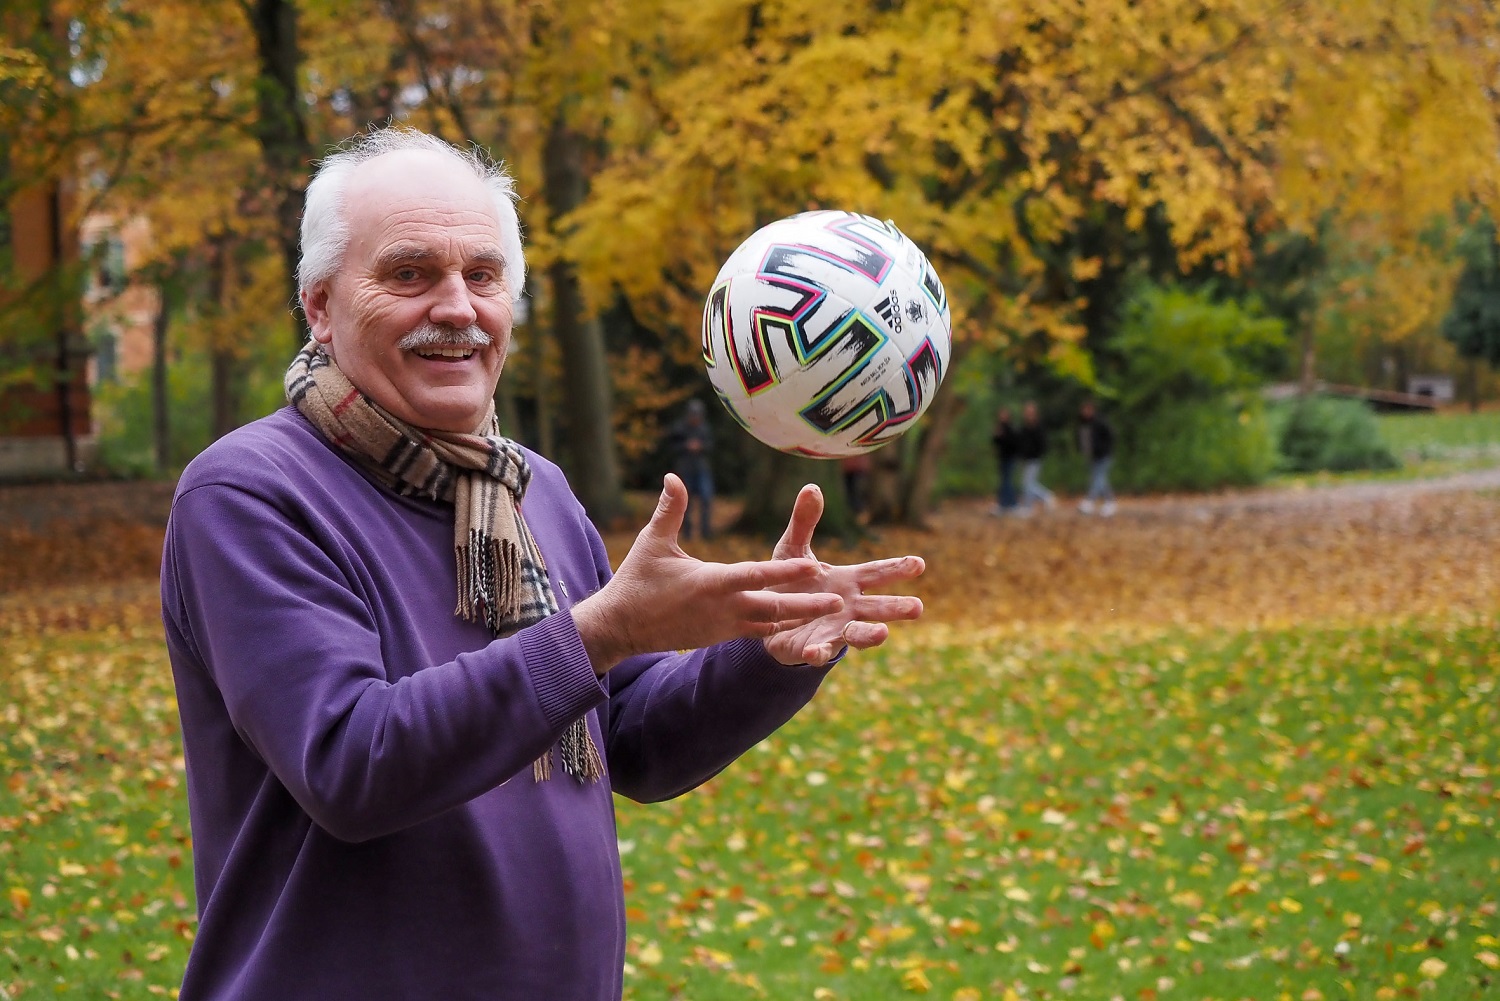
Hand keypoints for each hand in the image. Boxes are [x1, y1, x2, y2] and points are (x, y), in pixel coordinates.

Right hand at [571, 475, 845, 673]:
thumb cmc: (637, 580)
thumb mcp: (652, 542)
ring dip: (801, 616)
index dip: (784, 571)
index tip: (812, 564)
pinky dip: (780, 627)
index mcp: (709, 582)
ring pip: (770, 623)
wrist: (621, 627)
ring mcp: (723, 625)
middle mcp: (722, 607)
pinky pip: (757, 632)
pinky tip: (804, 622)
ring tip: (834, 613)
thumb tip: (673, 475)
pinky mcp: (720, 635)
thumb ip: (669, 509)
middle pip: (773, 606)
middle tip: (840, 600)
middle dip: (807, 603)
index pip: (754, 575)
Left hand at [761, 483, 924, 666]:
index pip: (878, 573)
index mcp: (849, 581)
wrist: (765, 615)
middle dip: (897, 607)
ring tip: (882, 634)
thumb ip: (804, 522)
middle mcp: (849, 606)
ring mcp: (835, 628)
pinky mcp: (813, 646)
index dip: (897, 569)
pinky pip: (819, 651)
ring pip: (858, 633)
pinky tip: (814, 652)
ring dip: (871, 634)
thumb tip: (811, 487)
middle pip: (878, 606)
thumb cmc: (788, 580)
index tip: (918, 563)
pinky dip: (819, 652)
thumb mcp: (792, 548)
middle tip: (917, 607)